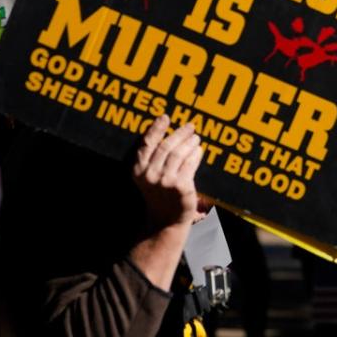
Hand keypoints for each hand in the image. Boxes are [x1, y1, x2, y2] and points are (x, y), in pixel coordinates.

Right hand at [133, 115, 204, 229]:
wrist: (165, 220)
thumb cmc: (158, 195)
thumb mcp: (148, 178)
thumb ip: (153, 159)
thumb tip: (169, 134)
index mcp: (138, 170)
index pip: (147, 143)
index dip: (156, 128)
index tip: (165, 117)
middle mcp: (149, 174)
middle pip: (166, 146)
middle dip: (179, 133)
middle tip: (190, 126)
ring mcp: (165, 180)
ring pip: (179, 154)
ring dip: (189, 142)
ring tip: (195, 137)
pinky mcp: (180, 186)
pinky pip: (190, 164)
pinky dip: (195, 155)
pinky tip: (199, 150)